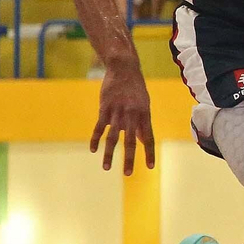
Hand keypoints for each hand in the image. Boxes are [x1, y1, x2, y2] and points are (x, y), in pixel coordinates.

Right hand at [91, 60, 154, 174]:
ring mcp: (117, 112)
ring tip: (106, 168)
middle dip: (129, 159)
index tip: (150, 167)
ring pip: (113, 137)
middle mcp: (132, 116)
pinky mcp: (105, 109)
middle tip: (127, 174)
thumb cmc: (136, 89)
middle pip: (130, 141)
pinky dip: (95, 139)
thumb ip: (142, 123)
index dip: (149, 153)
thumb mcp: (144, 104)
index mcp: (144, 115)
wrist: (124, 69)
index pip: (148, 138)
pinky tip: (93, 150)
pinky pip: (99, 127)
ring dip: (109, 154)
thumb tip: (142, 141)